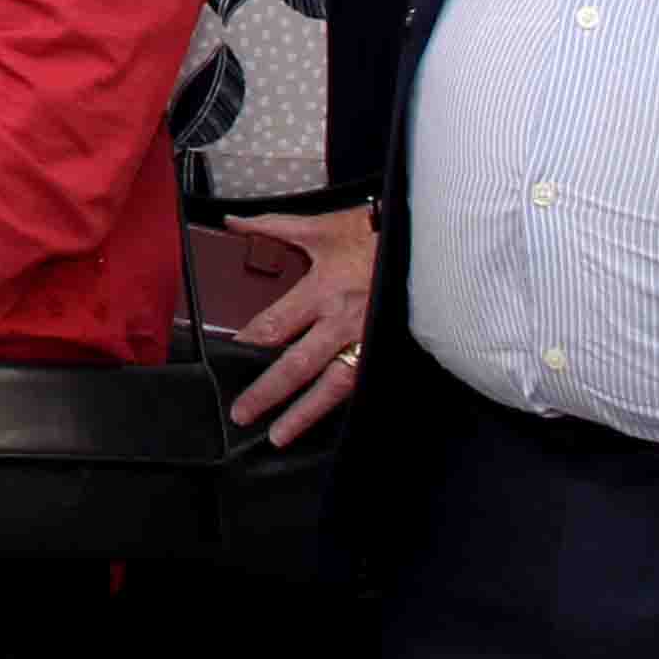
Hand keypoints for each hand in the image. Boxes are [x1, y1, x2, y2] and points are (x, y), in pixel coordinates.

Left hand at [218, 204, 376, 444]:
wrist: (429, 243)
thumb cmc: (373, 234)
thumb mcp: (320, 227)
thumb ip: (273, 227)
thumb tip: (233, 223)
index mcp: (323, 290)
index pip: (276, 324)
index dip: (249, 342)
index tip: (230, 356)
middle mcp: (344, 321)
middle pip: (299, 365)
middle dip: (268, 392)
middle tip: (243, 414)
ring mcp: (368, 340)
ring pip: (333, 385)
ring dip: (305, 413)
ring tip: (281, 435)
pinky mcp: (386, 349)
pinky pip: (362, 383)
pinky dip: (343, 404)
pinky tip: (326, 423)